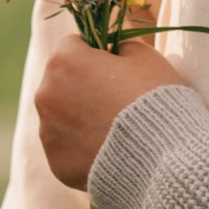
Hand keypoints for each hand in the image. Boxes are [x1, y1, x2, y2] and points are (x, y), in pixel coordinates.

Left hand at [35, 14, 176, 192]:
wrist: (162, 158)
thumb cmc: (155, 98)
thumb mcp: (145, 56)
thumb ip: (119, 46)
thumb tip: (110, 52)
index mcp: (63, 61)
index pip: (71, 45)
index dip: (95, 53)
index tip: (115, 66)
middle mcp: (45, 95)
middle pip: (62, 83)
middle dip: (84, 87)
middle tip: (118, 101)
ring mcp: (48, 132)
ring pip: (63, 117)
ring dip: (82, 118)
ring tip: (118, 131)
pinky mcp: (57, 163)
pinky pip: (69, 149)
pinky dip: (85, 149)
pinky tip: (112, 153)